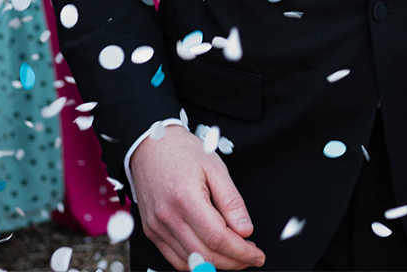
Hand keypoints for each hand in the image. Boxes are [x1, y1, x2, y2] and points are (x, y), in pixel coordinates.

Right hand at [130, 123, 264, 269]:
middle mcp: (167, 217)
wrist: (150, 146)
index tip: (257, 255)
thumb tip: (245, 230)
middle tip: (251, 257)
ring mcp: (157, 227)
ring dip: (216, 265)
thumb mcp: (216, 168)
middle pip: (205, 255)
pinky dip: (196, 263)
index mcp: (185, 199)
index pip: (217, 238)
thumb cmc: (182, 152)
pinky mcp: (152, 232)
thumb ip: (231, 201)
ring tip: (235, 255)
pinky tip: (212, 255)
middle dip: (233, 262)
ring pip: (190, 262)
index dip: (241, 251)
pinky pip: (175, 259)